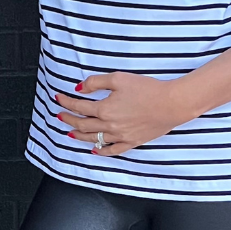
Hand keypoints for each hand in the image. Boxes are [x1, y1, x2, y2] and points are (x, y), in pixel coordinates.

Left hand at [56, 72, 186, 155]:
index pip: (78, 107)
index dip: (66, 102)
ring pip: (94, 139)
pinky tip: (95, 150)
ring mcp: (120, 136)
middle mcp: (109, 125)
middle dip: (68, 120)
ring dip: (79, 136)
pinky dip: (101, 151)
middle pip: (82, 125)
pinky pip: (113, 150)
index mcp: (105, 109)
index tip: (59, 98)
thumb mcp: (119, 78)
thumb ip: (96, 82)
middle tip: (60, 116)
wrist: (171, 103)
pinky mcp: (132, 142)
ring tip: (70, 132)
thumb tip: (79, 88)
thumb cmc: (148, 89)